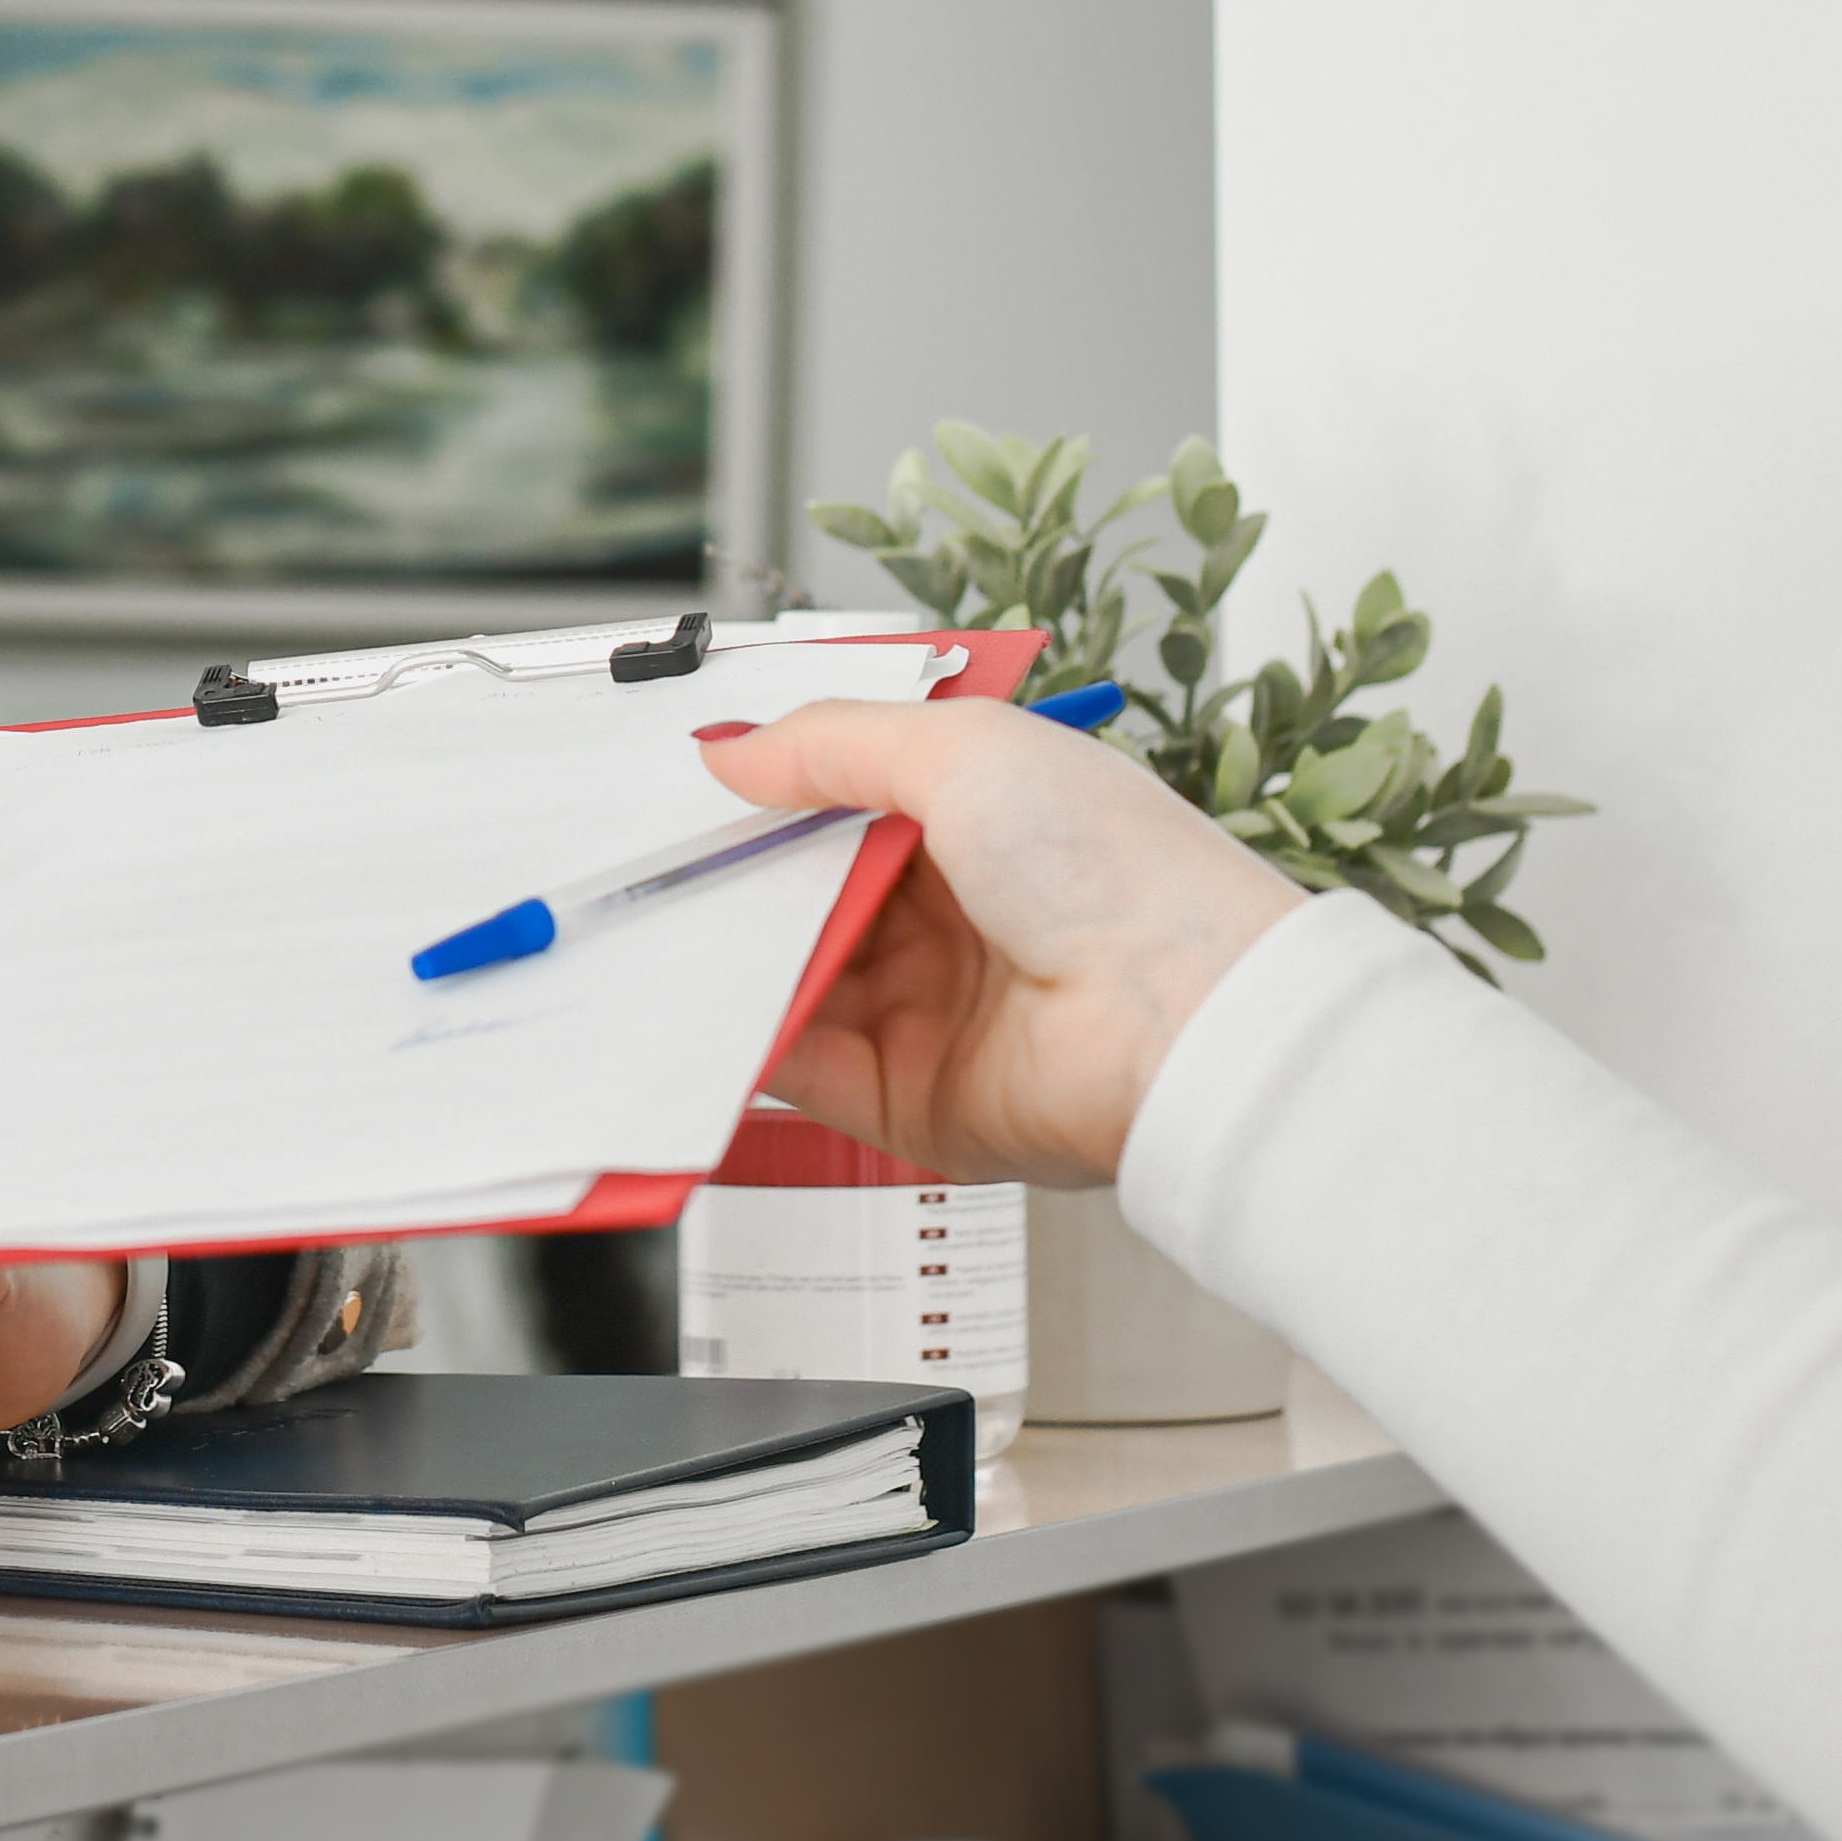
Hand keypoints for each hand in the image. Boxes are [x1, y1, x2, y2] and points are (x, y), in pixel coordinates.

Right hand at [696, 696, 1305, 1184]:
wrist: (1180, 1020)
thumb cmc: (1114, 870)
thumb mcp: (966, 749)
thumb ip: (835, 744)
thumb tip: (733, 747)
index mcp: (985, 824)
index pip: (852, 803)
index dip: (776, 791)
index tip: (699, 779)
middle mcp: (956, 917)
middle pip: (812, 893)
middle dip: (738, 873)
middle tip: (660, 849)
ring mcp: (928, 1009)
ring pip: (793, 976)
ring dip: (730, 952)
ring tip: (662, 918)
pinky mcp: (905, 1096)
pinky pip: (801, 1064)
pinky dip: (746, 1035)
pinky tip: (700, 999)